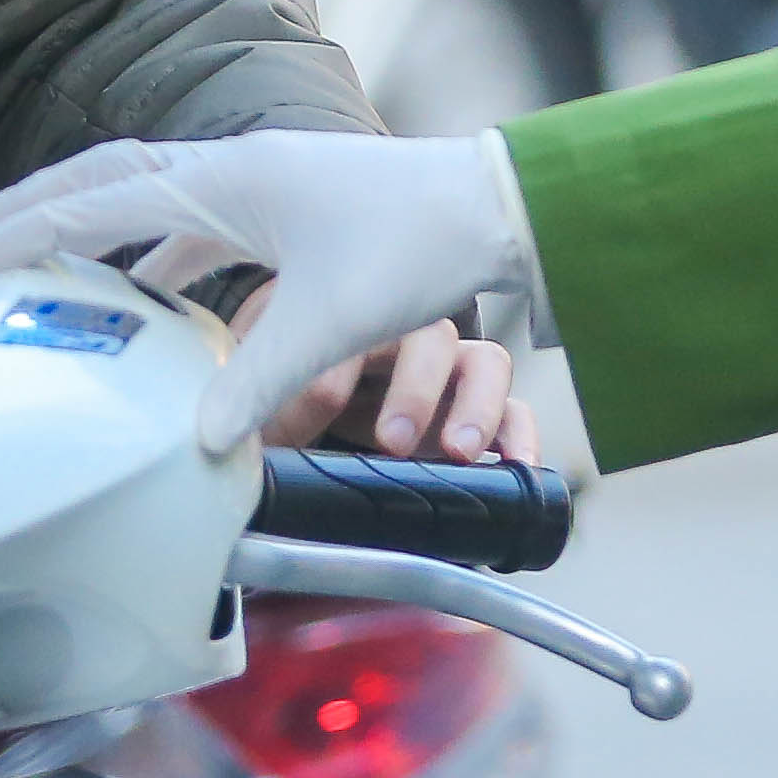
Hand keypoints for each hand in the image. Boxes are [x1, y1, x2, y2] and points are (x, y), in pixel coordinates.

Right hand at [0, 132, 542, 452]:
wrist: (494, 204)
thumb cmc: (418, 243)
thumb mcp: (330, 320)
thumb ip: (258, 379)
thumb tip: (198, 442)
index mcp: (228, 180)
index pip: (100, 202)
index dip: (28, 229)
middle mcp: (233, 167)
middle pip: (105, 178)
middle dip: (35, 209)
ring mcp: (258, 180)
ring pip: (147, 194)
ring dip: (90, 226)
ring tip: (37, 263)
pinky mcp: (284, 203)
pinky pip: (193, 219)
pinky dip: (153, 249)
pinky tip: (147, 293)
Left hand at [265, 321, 537, 464]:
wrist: (282, 419)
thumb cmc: (272, 398)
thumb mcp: (259, 397)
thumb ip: (266, 402)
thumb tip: (286, 408)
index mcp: (341, 312)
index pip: (356, 314)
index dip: (343, 360)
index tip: (324, 401)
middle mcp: (402, 333)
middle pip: (430, 333)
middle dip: (417, 385)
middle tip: (392, 439)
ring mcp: (444, 371)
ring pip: (482, 363)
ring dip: (474, 405)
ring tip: (457, 452)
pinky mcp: (472, 412)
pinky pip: (514, 410)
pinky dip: (518, 433)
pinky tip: (516, 465)